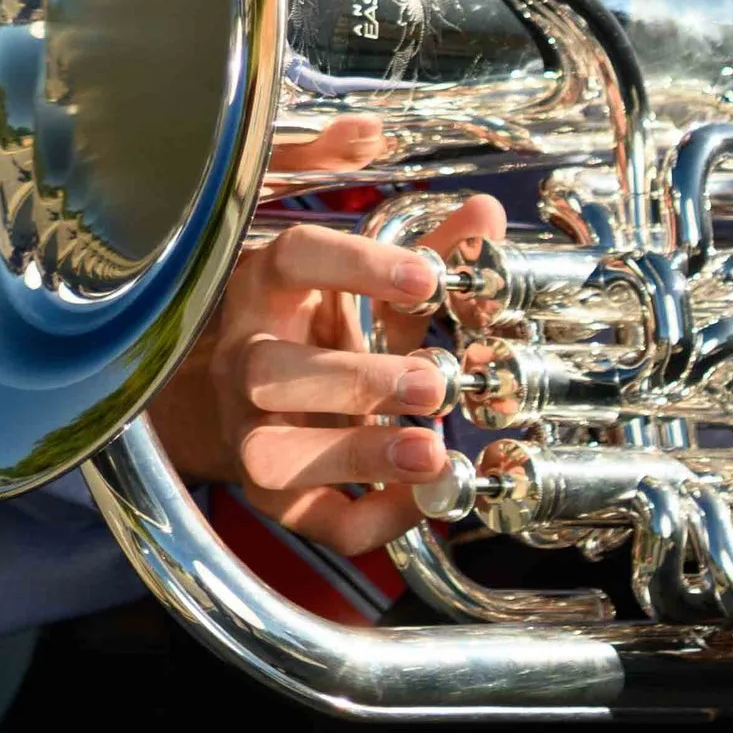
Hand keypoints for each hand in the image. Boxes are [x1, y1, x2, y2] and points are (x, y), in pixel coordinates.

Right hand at [150, 129, 500, 558]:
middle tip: (434, 382)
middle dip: (356, 380)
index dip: (356, 266)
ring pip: (271, 454)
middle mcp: (243, 360)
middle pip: (269, 370)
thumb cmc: (316, 330)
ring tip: (429, 451)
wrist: (251, 399)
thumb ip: (426, 252)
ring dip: (355, 455)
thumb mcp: (363, 286)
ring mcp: (246, 432)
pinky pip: (311, 518)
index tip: (426, 276)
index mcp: (265, 290)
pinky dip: (370, 518)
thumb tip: (488, 213)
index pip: (292, 260)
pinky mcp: (268, 495)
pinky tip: (424, 499)